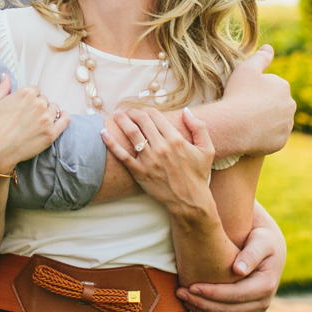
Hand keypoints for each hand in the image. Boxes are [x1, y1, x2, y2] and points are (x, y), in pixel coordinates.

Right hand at [0, 75, 67, 174]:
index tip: (24, 108)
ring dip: (48, 114)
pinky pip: (65, 120)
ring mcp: (46, 119)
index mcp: (25, 93)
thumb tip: (6, 76)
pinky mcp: (51, 134)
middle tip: (28, 118)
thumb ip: (2, 88)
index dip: (29, 99)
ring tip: (37, 123)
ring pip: (54, 110)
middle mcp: (38, 103)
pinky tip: (59, 119)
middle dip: (38, 107)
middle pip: (44, 100)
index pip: (35, 90)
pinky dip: (64, 118)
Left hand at [100, 108, 214, 219]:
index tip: (142, 110)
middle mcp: (161, 147)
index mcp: (176, 139)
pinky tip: (103, 133)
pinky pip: (122, 155)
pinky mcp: (139, 172)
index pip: (155, 116)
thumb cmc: (198, 175)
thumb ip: (198, 127)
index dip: (146, 109)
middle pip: (141, 121)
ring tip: (116, 116)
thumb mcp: (207, 149)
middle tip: (127, 111)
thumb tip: (186, 110)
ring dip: (121, 121)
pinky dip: (111, 143)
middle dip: (132, 112)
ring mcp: (149, 160)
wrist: (190, 201)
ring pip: (131, 133)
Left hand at [177, 203, 284, 311]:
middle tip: (179, 292)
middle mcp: (263, 303)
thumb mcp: (261, 240)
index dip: (212, 293)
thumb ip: (251, 253)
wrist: (267, 245)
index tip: (191, 286)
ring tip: (183, 300)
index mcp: (266, 285)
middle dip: (202, 304)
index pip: (236, 295)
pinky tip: (192, 306)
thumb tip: (238, 270)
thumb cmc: (261, 238)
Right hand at [222, 45, 295, 155]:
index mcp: (283, 86)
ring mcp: (287, 125)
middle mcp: (290, 105)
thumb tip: (269, 48)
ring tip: (247, 122)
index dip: (255, 89)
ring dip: (266, 120)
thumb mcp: (246, 68)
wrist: (234, 126)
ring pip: (276, 121)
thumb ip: (260, 57)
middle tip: (244, 108)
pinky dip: (265, 135)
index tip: (244, 94)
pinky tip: (251, 133)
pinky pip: (273, 137)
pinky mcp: (281, 142)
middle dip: (264, 105)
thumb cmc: (239, 95)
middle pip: (275, 104)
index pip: (271, 86)